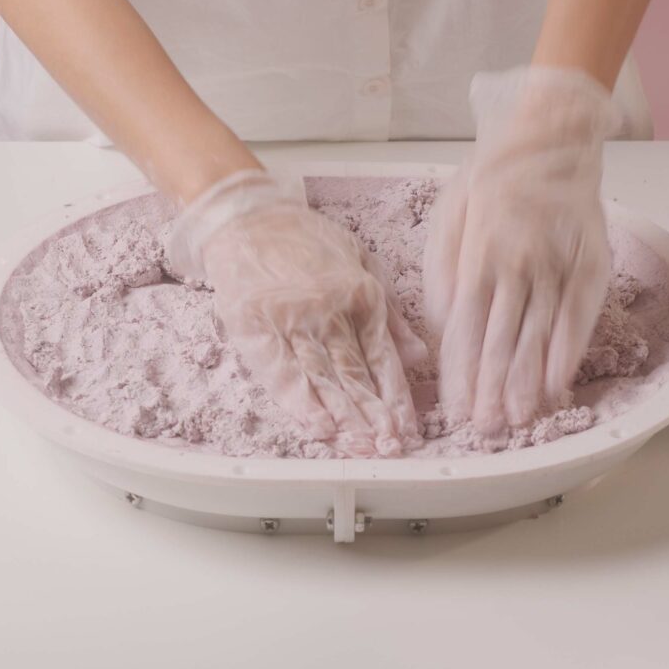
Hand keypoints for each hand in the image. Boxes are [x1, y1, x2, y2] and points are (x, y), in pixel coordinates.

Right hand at [167, 170, 426, 456]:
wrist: (250, 219)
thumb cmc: (308, 242)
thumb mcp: (363, 262)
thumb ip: (392, 313)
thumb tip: (418, 356)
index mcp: (361, 295)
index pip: (384, 359)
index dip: (397, 398)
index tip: (408, 428)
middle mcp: (330, 312)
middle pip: (356, 375)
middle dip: (374, 418)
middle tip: (389, 449)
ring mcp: (292, 322)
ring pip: (324, 379)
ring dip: (344, 418)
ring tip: (361, 448)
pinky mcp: (257, 329)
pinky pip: (282, 373)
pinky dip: (301, 403)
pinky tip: (318, 428)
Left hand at [423, 67, 620, 433]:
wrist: (548, 135)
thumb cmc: (489, 177)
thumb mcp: (447, 216)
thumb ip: (443, 272)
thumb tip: (441, 324)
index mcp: (474, 258)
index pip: (464, 331)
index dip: (461, 375)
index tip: (457, 409)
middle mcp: (513, 268)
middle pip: (499, 342)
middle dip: (491, 391)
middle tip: (486, 430)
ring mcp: (554, 266)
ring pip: (536, 336)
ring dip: (526, 383)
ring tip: (519, 420)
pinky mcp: (588, 262)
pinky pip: (578, 316)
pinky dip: (567, 353)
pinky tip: (558, 385)